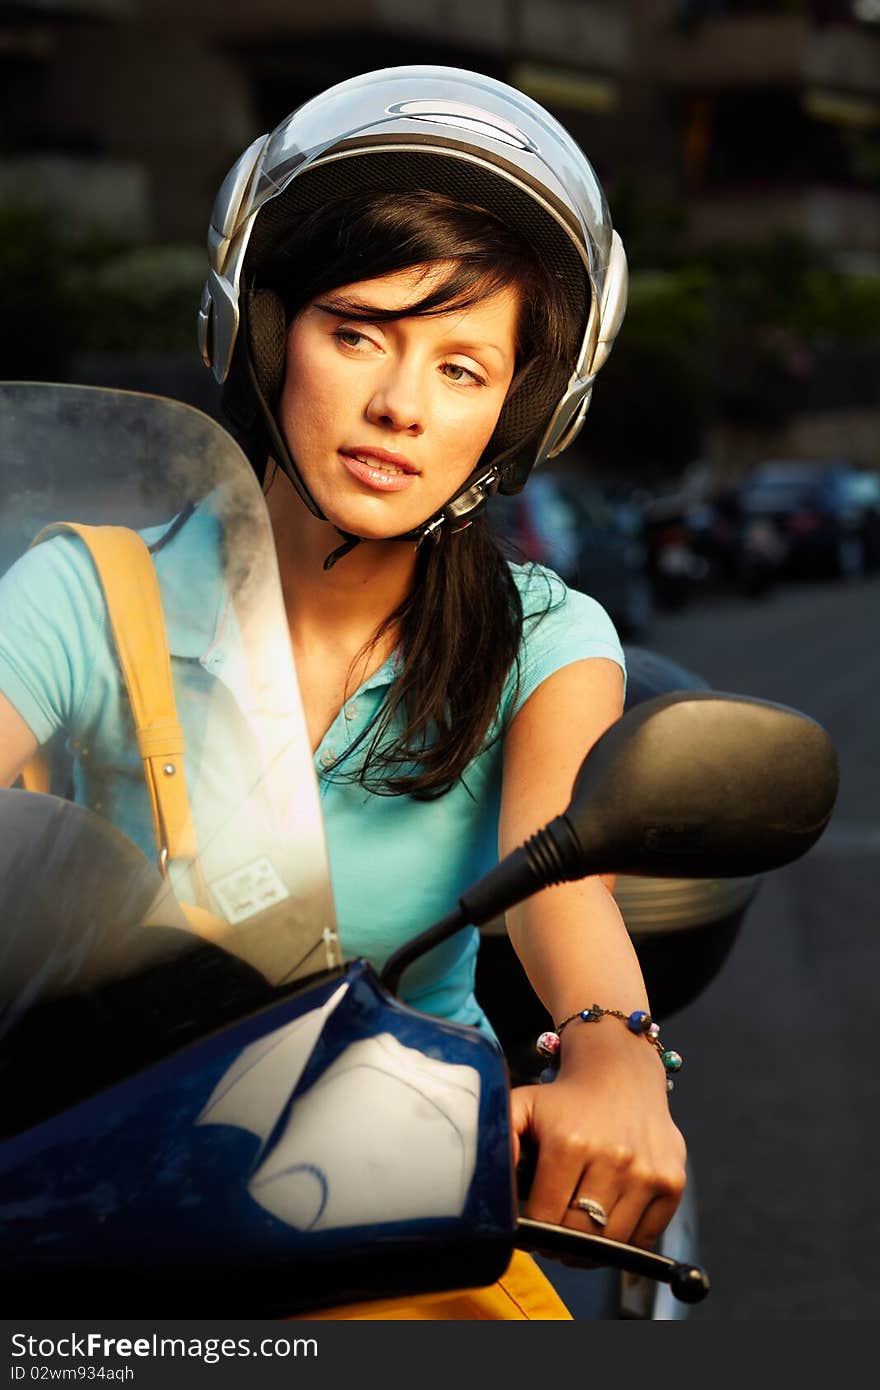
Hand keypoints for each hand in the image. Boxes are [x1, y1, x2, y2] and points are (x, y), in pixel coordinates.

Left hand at [509, 1025, 686, 1250]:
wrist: (621, 1072)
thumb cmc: (566, 1098)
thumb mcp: (524, 1105)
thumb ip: (501, 1137)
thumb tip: (490, 1181)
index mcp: (570, 1142)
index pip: (547, 1218)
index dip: (534, 1231)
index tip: (530, 1226)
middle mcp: (613, 1157)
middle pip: (580, 1236)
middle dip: (560, 1244)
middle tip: (552, 1237)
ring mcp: (647, 1172)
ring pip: (612, 1243)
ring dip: (591, 1249)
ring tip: (577, 1233)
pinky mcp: (673, 1183)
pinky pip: (645, 1238)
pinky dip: (625, 1242)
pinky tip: (608, 1222)